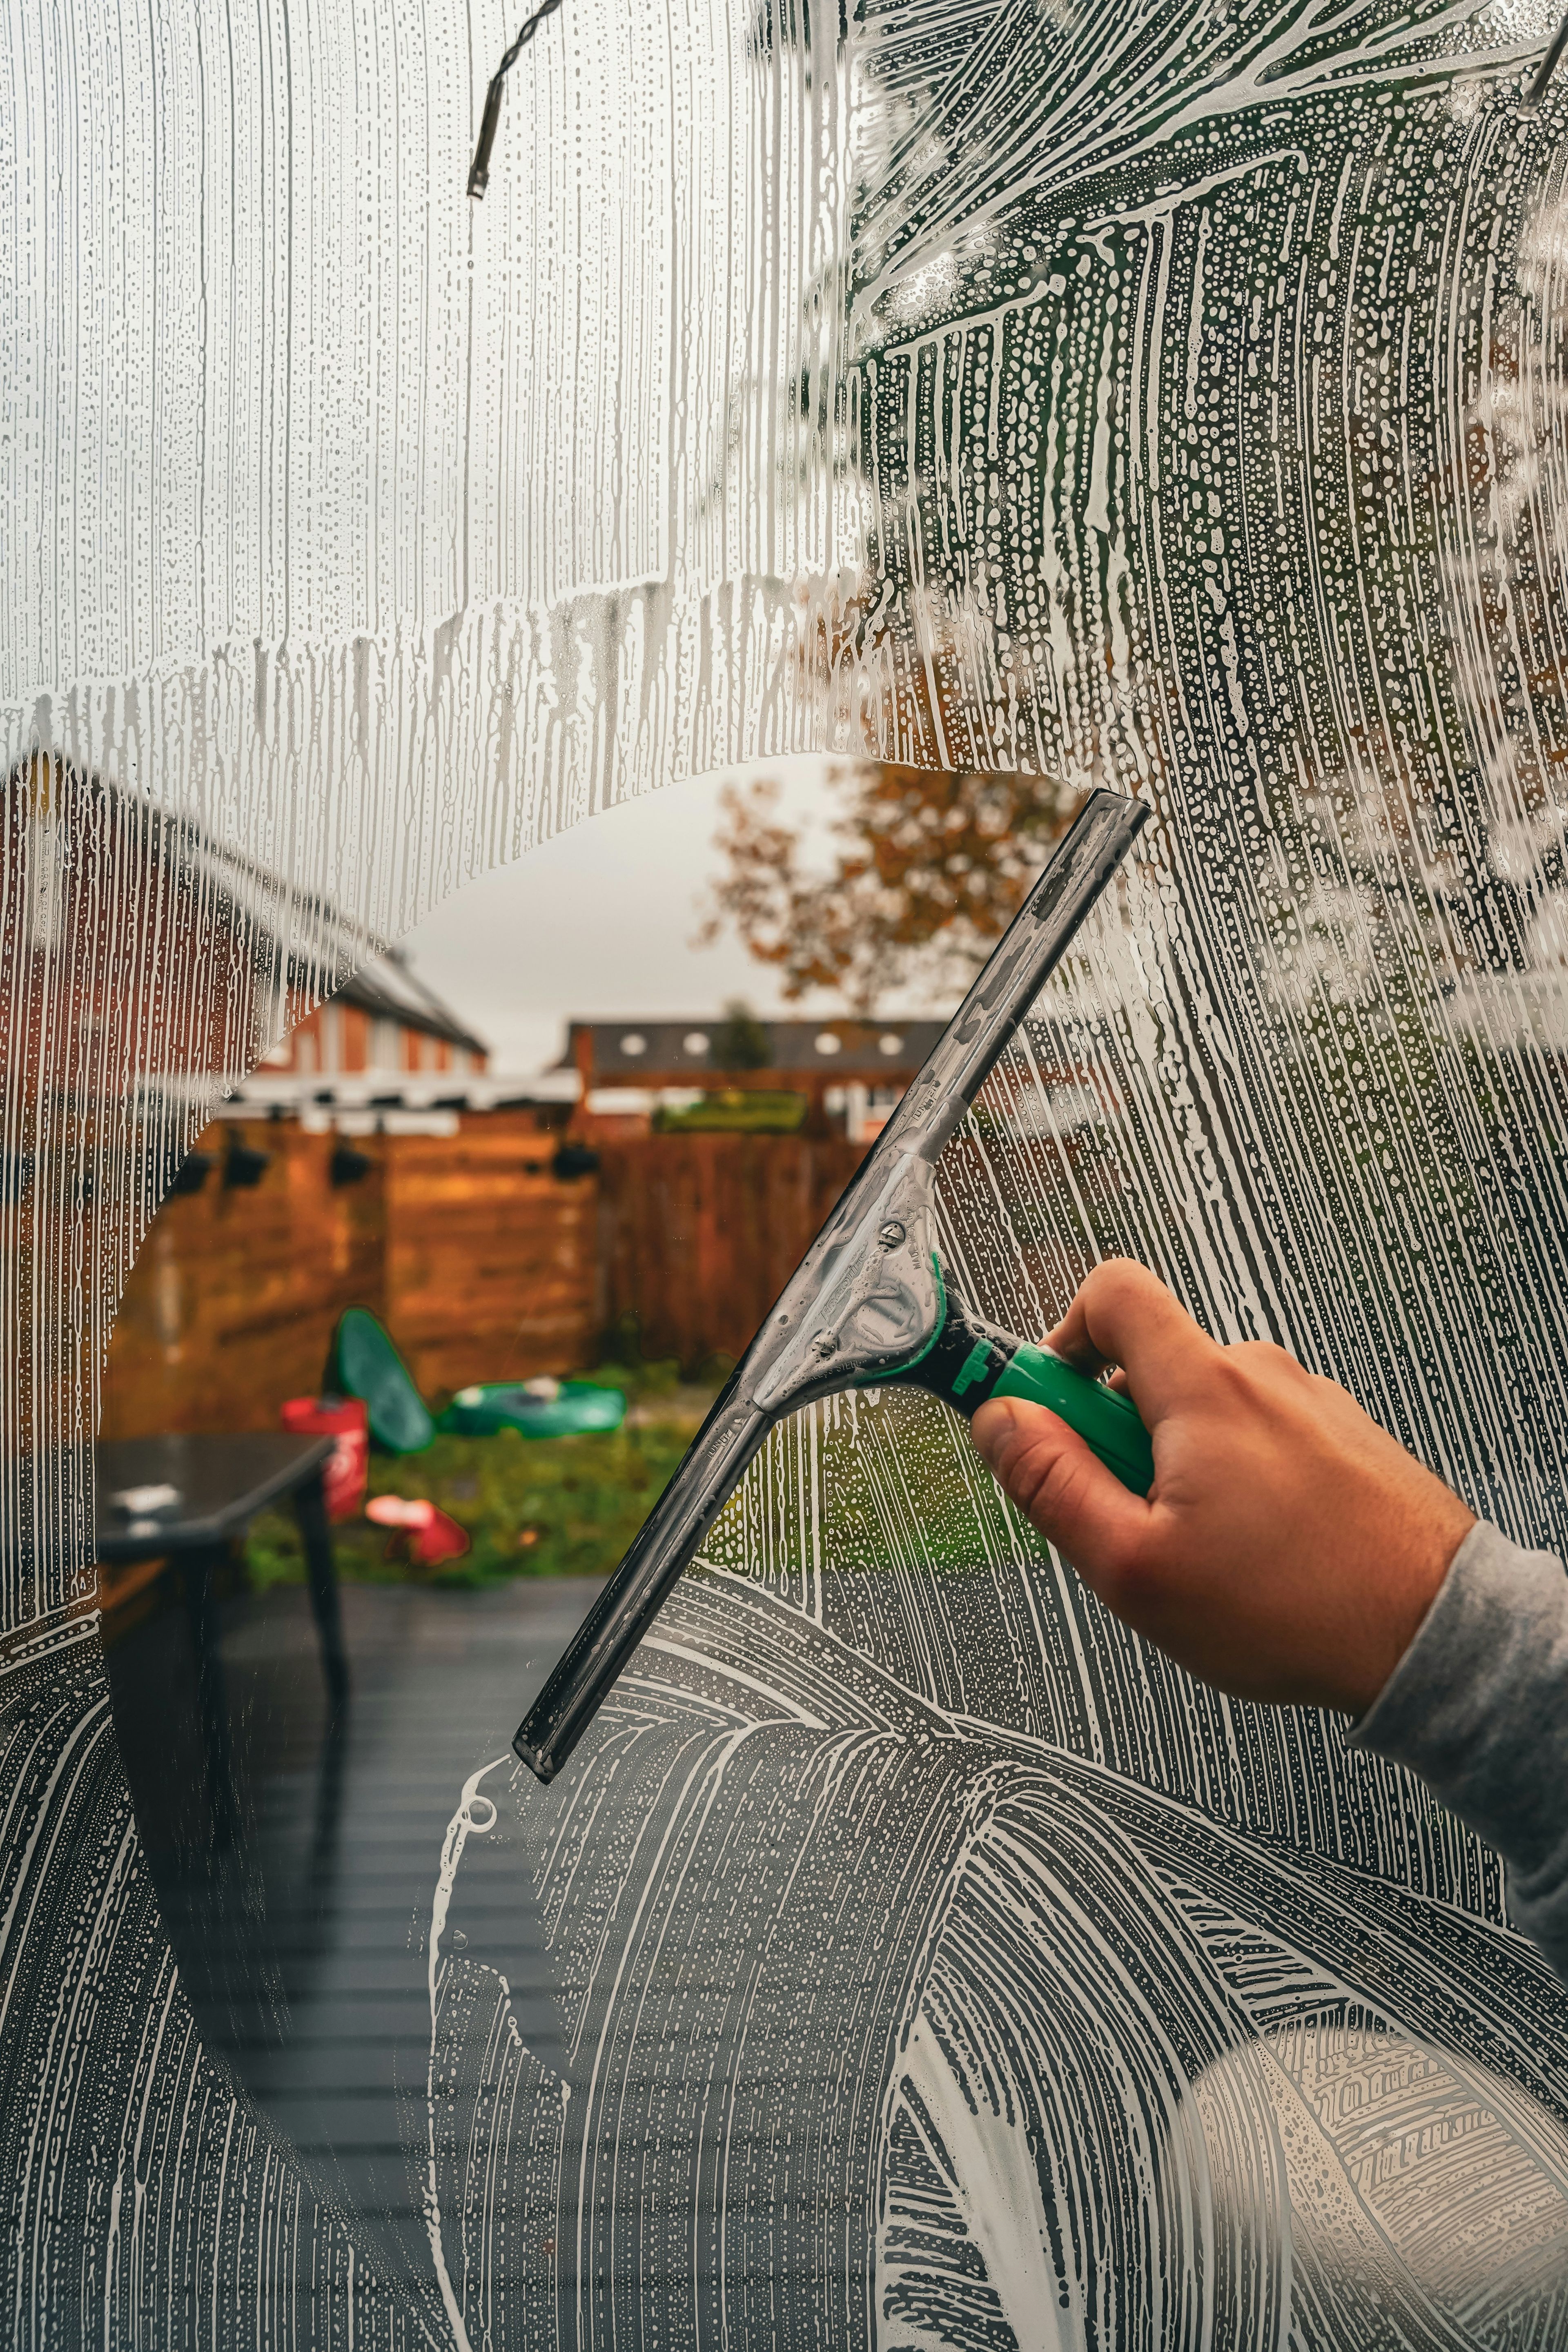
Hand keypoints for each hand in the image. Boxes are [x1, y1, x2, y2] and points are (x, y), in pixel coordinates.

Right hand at [970, 1260, 1474, 1716]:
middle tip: (1128, 1518)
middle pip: (1150, 1367)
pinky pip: (1256, 1436)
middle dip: (1116, 1435)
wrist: (1431, 1636)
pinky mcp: (1342, 1438)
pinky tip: (1256, 1551)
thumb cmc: (1297, 1609)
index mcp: (1206, 1388)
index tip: (1041, 1406)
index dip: (1058, 1340)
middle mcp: (1262, 1375)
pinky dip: (1235, 1479)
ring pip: (1203, 1411)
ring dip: (1178, 1464)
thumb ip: (1053, 1485)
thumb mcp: (1135, 1566)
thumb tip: (1000, 1424)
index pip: (1111, 1292)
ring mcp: (1309, 1404)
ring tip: (1202, 1550)